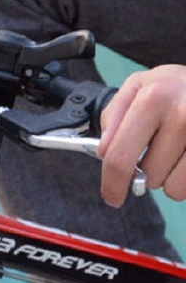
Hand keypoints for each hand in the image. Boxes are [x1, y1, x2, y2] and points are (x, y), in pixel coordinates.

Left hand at [97, 65, 185, 206]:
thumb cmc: (175, 86)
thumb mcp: (138, 85)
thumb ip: (113, 116)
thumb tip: (104, 152)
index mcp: (153, 99)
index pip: (120, 157)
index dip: (112, 184)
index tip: (112, 197)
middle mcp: (182, 115)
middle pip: (149, 175)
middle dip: (147, 172)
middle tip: (157, 150)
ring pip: (174, 187)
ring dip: (170, 177)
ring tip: (176, 151)